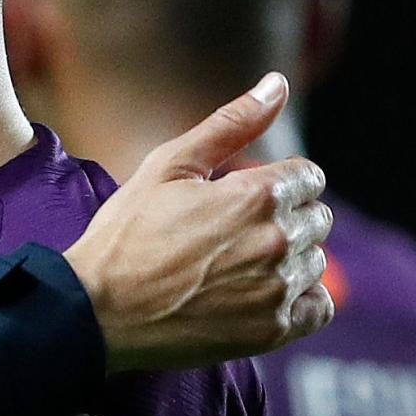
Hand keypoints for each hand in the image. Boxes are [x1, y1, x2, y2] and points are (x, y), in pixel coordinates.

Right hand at [63, 72, 333, 372]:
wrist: (97, 310)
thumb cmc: (125, 233)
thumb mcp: (168, 166)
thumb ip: (231, 123)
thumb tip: (277, 83)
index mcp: (257, 195)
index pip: (309, 176)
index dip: (277, 182)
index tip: (243, 197)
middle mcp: (277, 241)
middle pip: (318, 218)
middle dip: (285, 217)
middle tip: (233, 232)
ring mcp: (276, 290)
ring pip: (316, 261)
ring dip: (289, 258)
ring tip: (237, 264)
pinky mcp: (272, 331)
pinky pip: (319, 307)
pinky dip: (299, 299)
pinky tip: (261, 293)